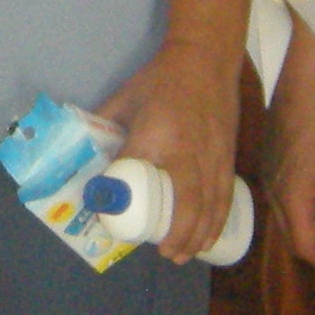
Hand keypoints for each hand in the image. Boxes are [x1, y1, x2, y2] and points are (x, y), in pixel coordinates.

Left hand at [103, 40, 242, 262]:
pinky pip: (226, 195)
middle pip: (188, 204)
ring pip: (211, 205)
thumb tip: (85, 154)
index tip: (119, 223)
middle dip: (178, 235)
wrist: (205, 59)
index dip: (126, 202)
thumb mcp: (124, 99)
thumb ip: (104, 124)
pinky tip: (211, 234)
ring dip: (199, 234)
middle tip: (164, 254)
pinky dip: (219, 219)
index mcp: (157, 137)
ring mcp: (214, 156)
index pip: (137, 174)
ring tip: (185, 254)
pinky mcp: (229, 156)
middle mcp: (189, 152)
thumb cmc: (160, 79)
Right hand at [274, 84, 314, 275]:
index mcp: (290, 200)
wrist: (299, 91)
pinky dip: (306, 215)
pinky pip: (286, 204)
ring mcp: (269, 182)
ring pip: (289, 222)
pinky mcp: (271, 169)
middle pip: (292, 239)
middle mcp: (273, 196)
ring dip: (313, 233)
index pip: (305, 247)